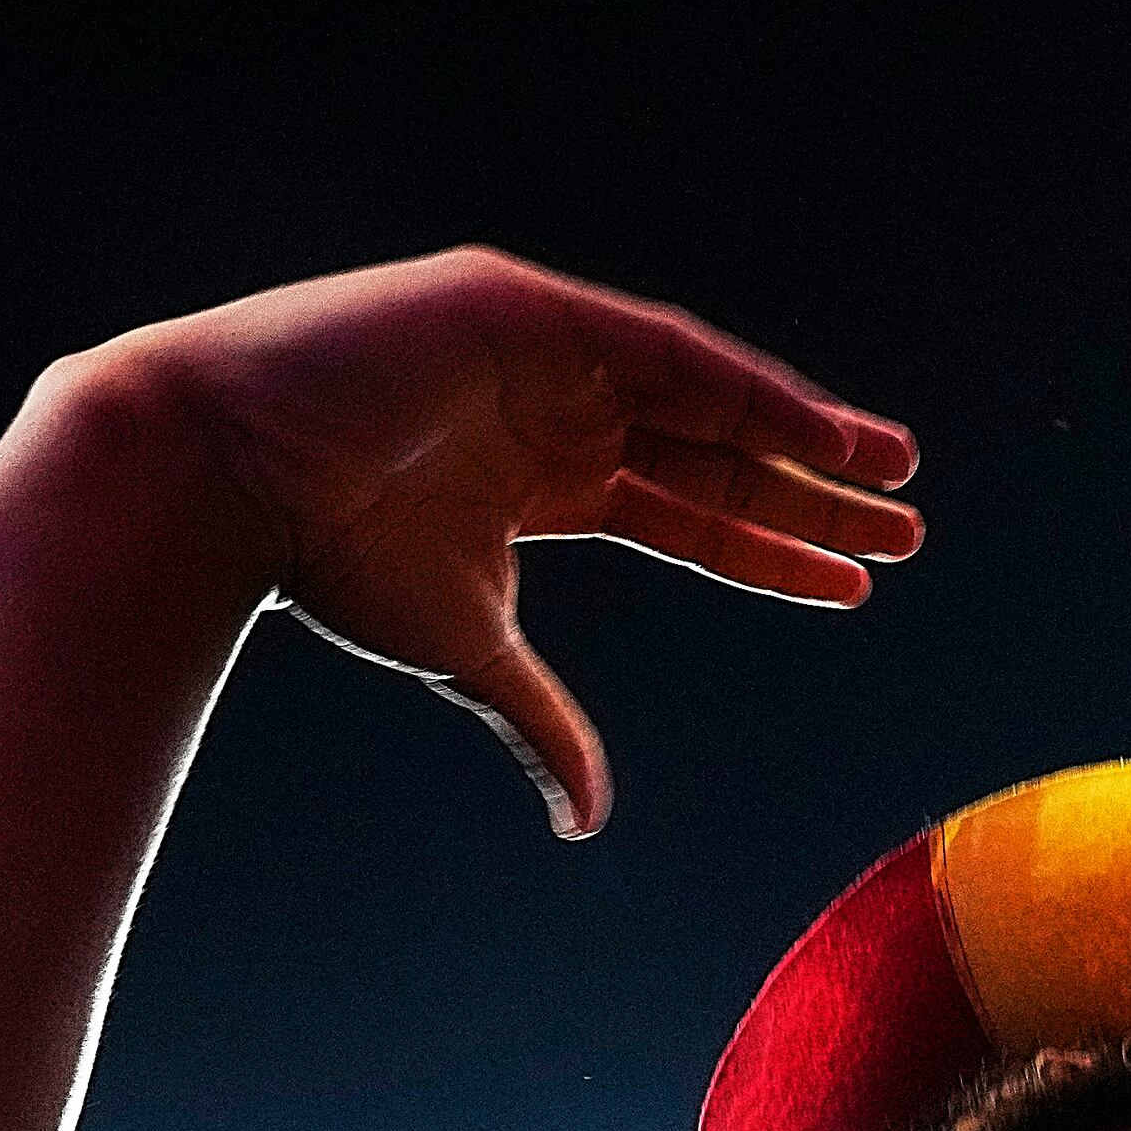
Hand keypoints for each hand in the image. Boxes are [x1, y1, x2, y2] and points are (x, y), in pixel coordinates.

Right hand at [105, 247, 923, 835]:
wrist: (222, 477)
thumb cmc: (323, 561)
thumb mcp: (467, 649)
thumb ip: (542, 721)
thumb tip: (588, 822)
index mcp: (544, 479)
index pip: (686, 513)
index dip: (770, 550)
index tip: (854, 586)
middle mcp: (556, 407)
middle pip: (713, 453)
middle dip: (811, 493)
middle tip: (909, 531)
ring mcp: (543, 350)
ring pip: (706, 398)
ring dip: (805, 435)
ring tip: (895, 473)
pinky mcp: (524, 307)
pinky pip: (666, 351)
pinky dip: (750, 389)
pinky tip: (822, 430)